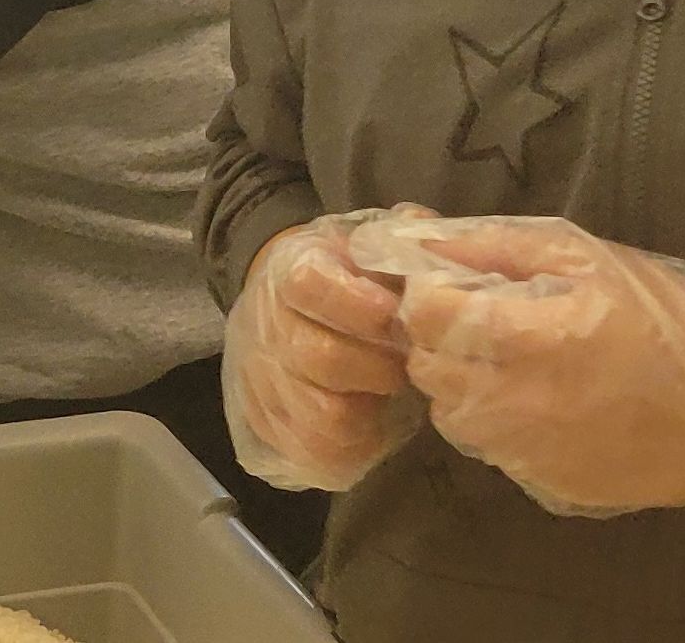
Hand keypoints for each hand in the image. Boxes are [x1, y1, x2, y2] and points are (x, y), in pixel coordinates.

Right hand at [225, 213, 426, 491]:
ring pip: (321, 415)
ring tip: (387, 393)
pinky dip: (352, 446)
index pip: (308, 285)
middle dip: (378, 366)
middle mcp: (265, 326)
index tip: (396, 314)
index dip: (359, 305)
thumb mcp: (366, 242)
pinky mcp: (266, 426)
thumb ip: (399, 234)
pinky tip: (368, 422)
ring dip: (368, 410)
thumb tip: (423, 231)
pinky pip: (315, 453)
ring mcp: (262, 381)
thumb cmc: (343, 276)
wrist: (283, 305)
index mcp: (289, 272)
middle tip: (406, 364)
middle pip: (321, 357)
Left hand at [367, 214, 684, 547]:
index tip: (457, 281)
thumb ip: (497, 246)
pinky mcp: (545, 485)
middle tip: (487, 316)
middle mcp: (514, 405)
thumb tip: (423, 237)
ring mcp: (527, 454)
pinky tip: (544, 401)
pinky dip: (499, 421)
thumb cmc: (670, 317)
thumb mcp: (589, 256)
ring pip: (450, 414)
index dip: (429, 290)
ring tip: (515, 360)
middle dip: (440, 336)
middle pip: (426, 367)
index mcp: (526, 338)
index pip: (423, 315)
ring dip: (463, 382)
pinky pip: (491, 450)